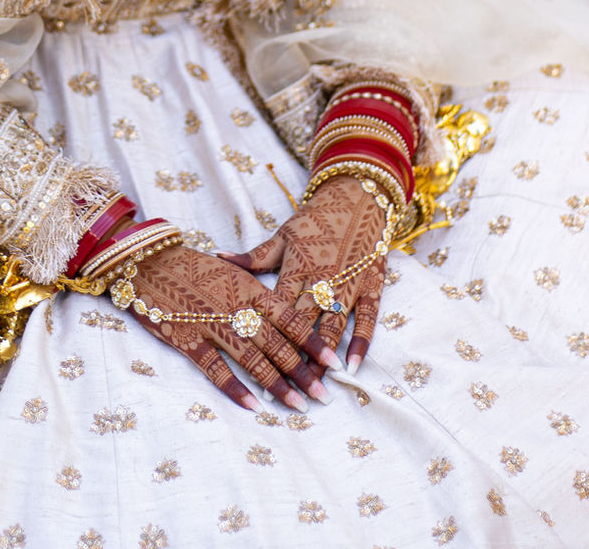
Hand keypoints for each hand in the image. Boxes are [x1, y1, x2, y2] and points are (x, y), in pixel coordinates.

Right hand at [126, 243, 339, 410]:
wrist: (150, 262)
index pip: (291, 318)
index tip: (335, 364)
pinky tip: (253, 406)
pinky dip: (235, 388)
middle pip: (277, 343)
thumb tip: (291, 317)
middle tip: (324, 396)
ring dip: (277, 385)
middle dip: (303, 372)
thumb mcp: (233, 272)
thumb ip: (259, 294)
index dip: (314, 343)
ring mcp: (212, 323)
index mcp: (250, 288)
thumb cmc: (196, 268)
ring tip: (298, 406)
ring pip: (253, 359)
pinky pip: (216, 368)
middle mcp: (236, 306)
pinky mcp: (187, 338)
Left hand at [218, 175, 387, 372]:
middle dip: (294, 360)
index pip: (277, 310)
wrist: (358, 197)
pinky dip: (361, 342)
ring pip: (333, 327)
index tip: (255, 365)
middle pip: (303, 326)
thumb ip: (254, 257)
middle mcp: (321, 278)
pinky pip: (367, 318)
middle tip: (286, 392)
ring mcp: (348, 283)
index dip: (266, 338)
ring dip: (324, 359)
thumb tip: (217, 257)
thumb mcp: (283, 236)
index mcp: (296, 267)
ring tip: (315, 388)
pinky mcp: (371, 284)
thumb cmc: (315, 220)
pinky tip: (352, 367)